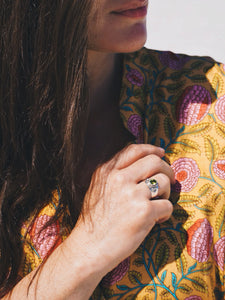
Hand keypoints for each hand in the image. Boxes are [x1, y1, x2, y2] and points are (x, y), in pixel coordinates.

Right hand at [69, 144, 173, 275]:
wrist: (88, 248)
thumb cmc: (94, 221)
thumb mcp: (97, 188)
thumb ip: (114, 173)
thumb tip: (142, 163)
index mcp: (107, 171)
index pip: (135, 150)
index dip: (152, 150)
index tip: (161, 153)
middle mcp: (120, 178)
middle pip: (155, 162)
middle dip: (167, 170)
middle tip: (168, 181)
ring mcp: (132, 194)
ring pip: (164, 182)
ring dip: (166, 193)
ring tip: (157, 204)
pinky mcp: (144, 212)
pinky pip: (167, 205)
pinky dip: (165, 213)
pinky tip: (155, 220)